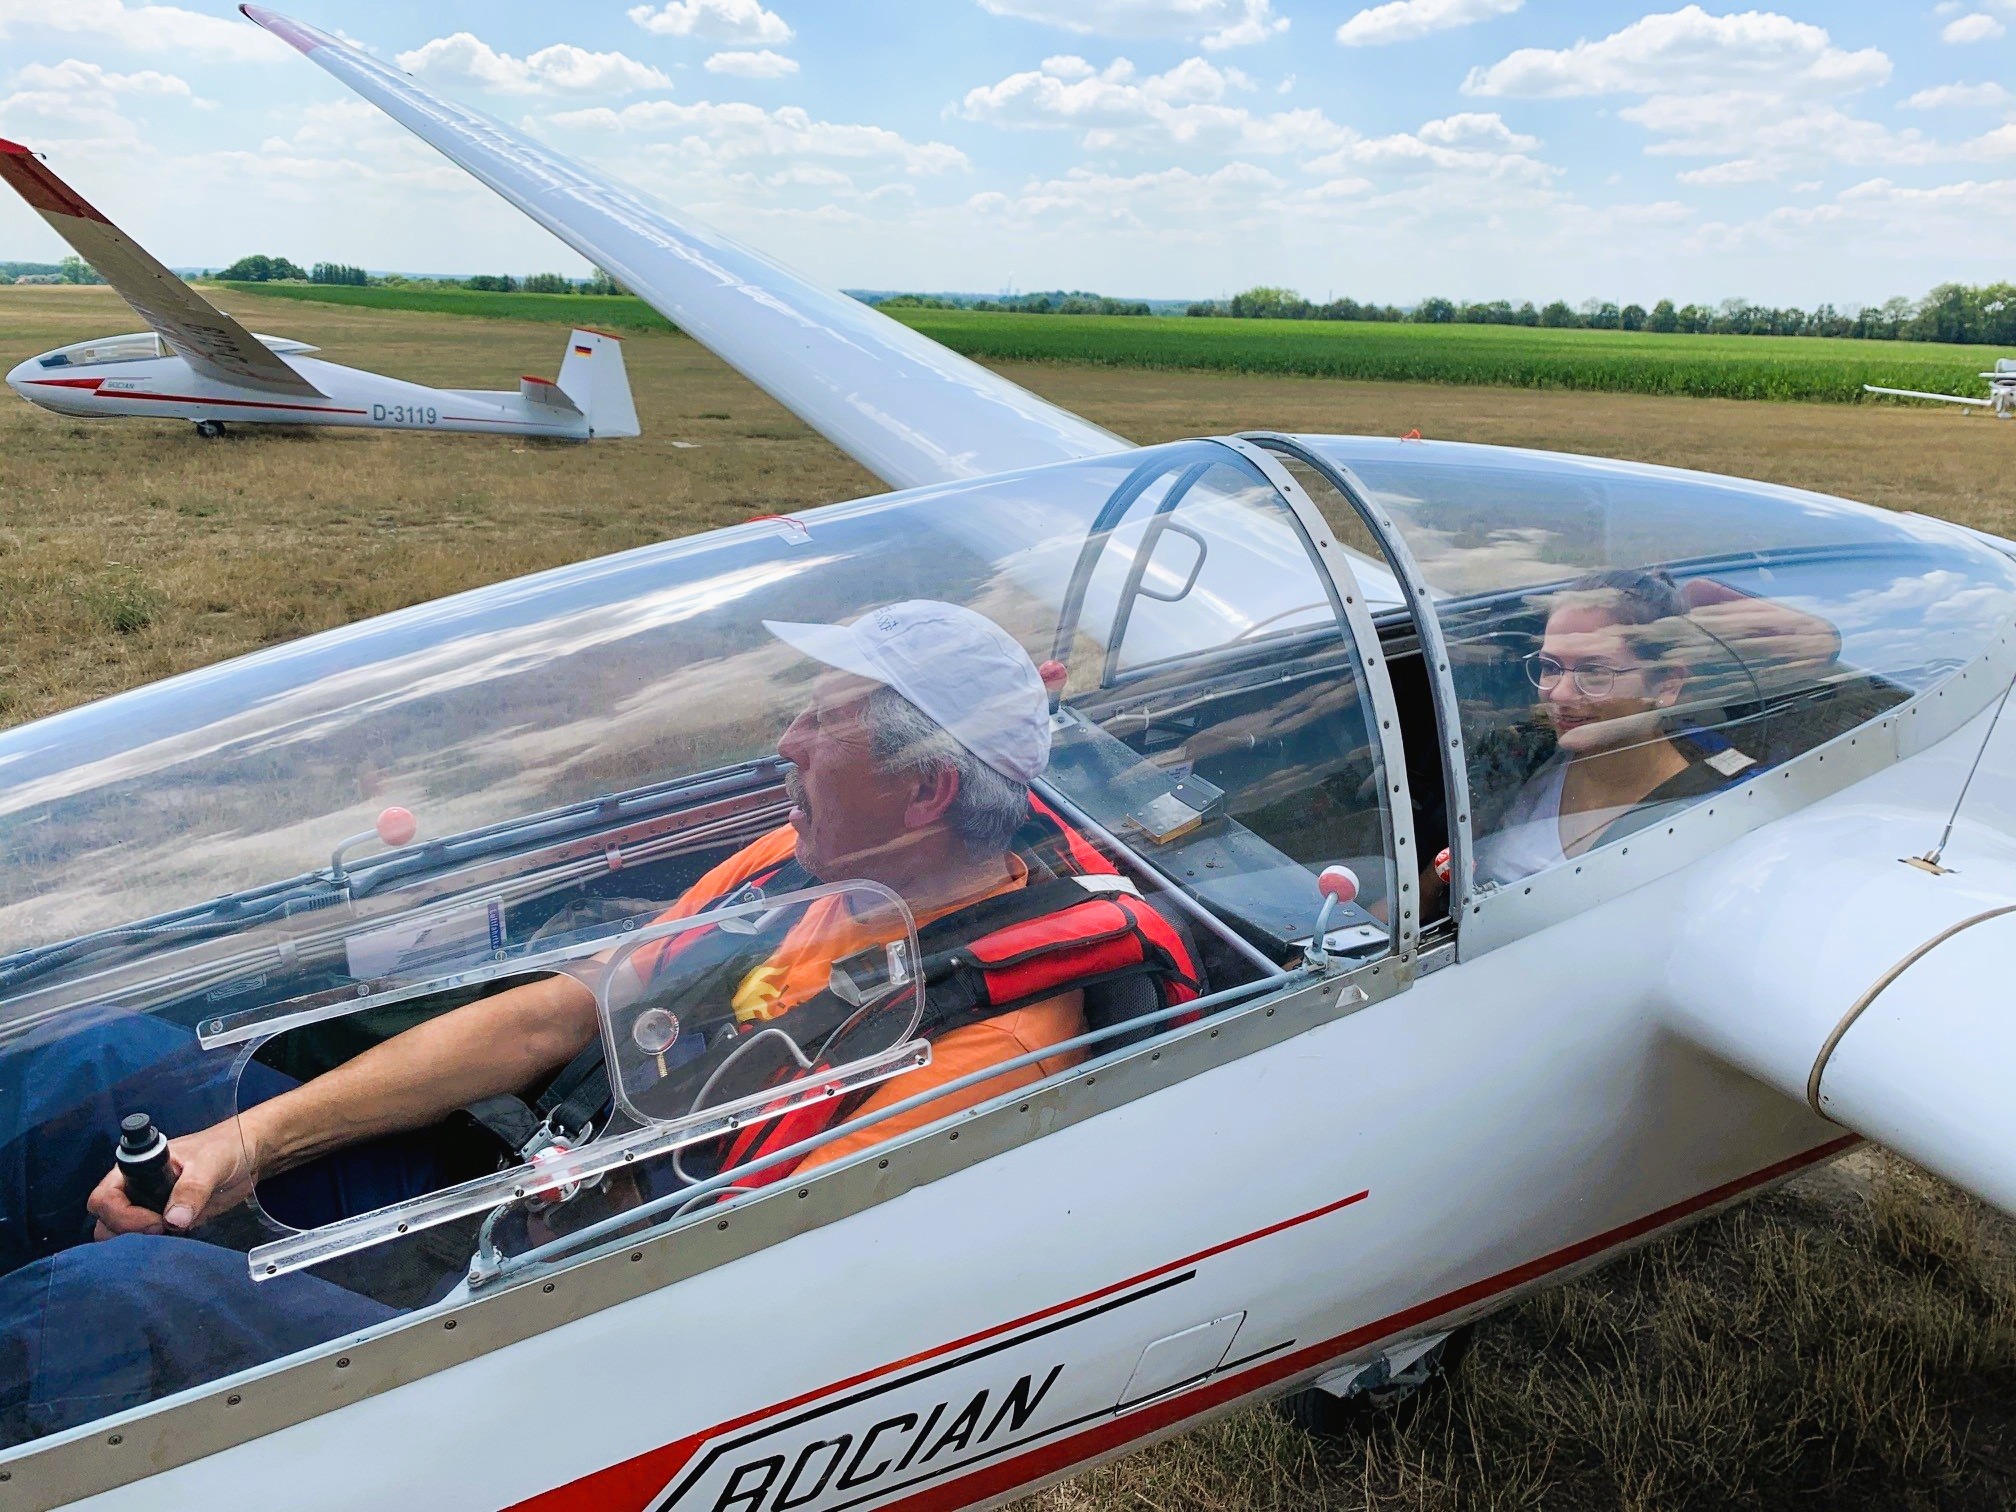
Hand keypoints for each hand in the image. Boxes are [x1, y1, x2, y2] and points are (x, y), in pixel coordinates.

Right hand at [87, 1120, 257, 1240]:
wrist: (247, 1157)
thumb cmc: (225, 1148)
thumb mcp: (211, 1163)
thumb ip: (193, 1188)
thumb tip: (173, 1221)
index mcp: (135, 1169)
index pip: (103, 1199)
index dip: (122, 1216)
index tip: (157, 1222)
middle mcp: (134, 1190)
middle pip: (105, 1223)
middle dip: (127, 1235)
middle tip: (163, 1233)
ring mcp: (147, 1209)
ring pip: (121, 1238)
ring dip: (139, 1246)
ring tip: (171, 1240)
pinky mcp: (164, 1225)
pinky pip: (147, 1244)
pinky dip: (155, 1250)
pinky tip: (177, 1248)